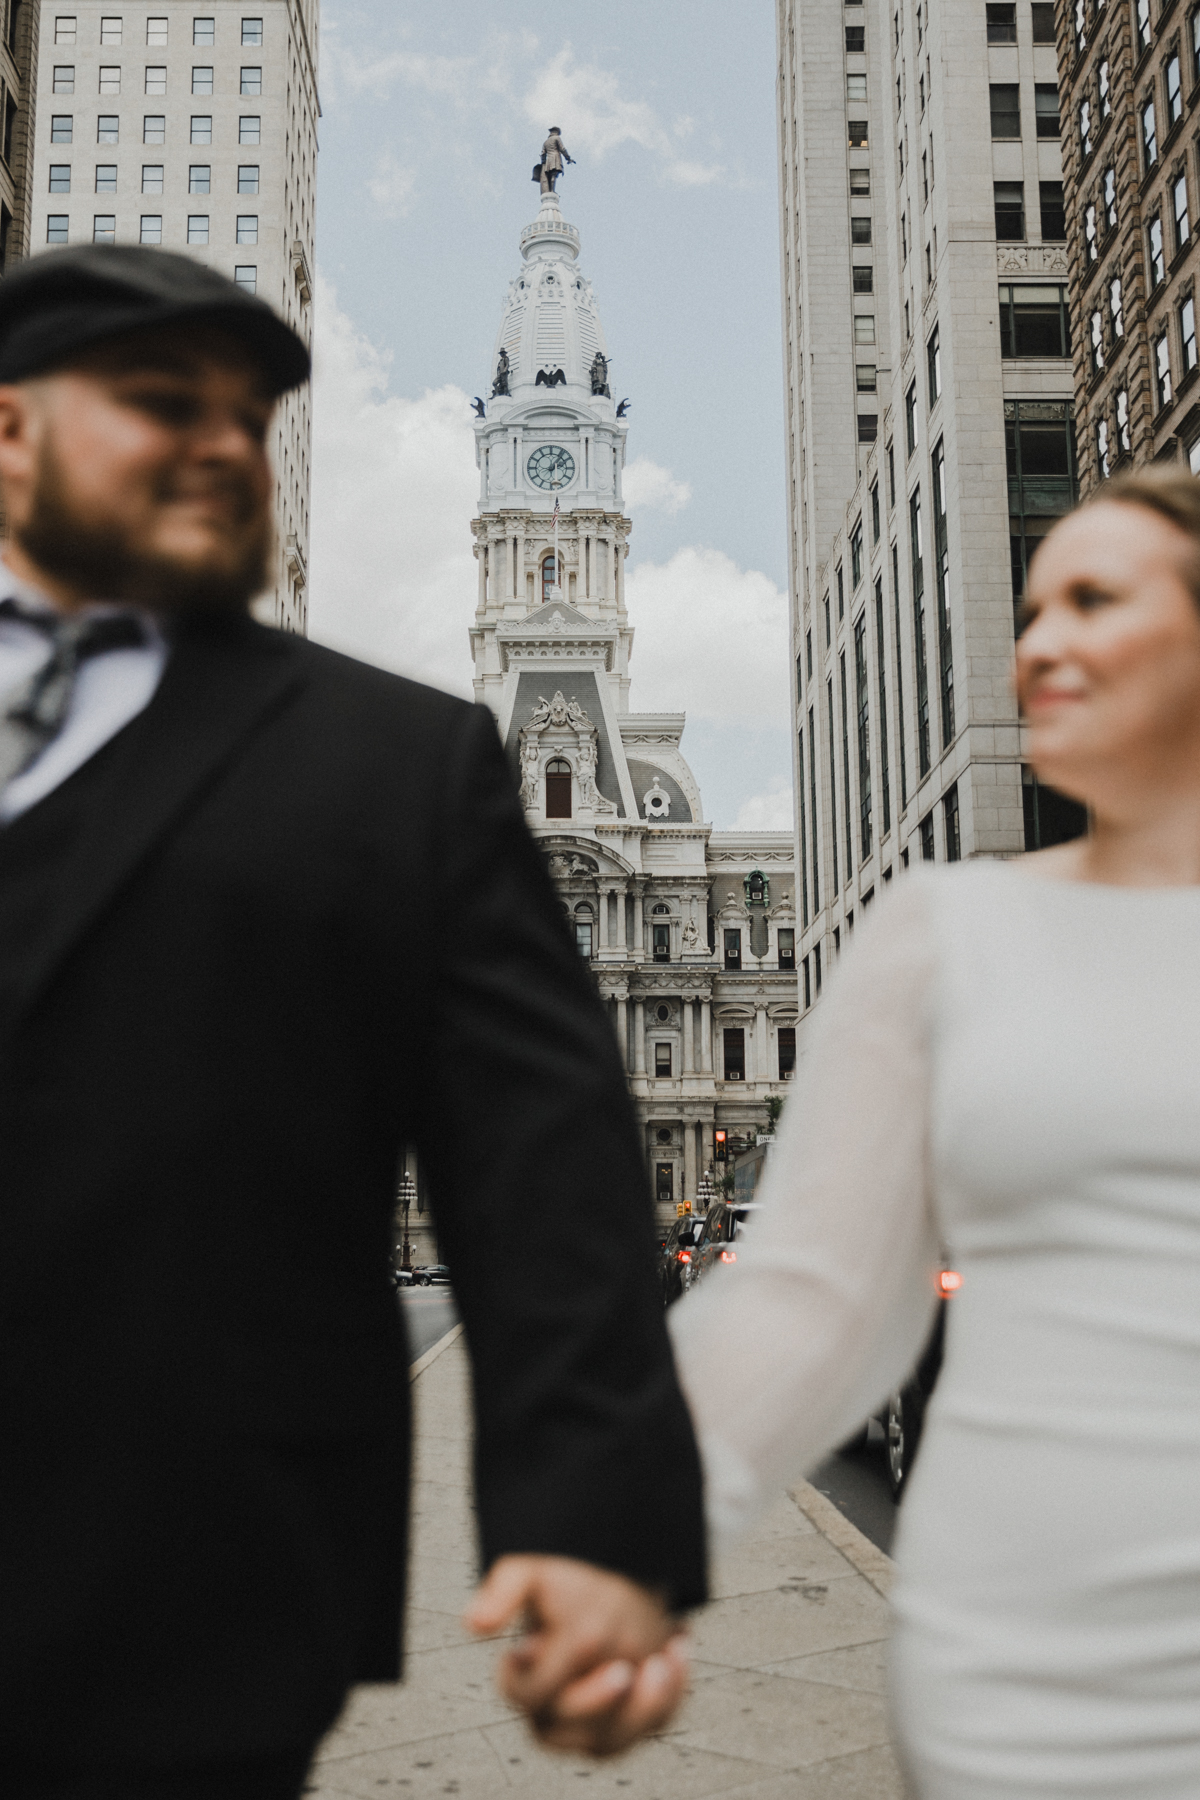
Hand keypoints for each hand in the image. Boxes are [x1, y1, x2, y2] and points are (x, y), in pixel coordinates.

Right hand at [464, 1554, 688, 1755]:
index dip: (545, 1678)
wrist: (613, 1580)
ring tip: (660, 1664)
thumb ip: (503, 1589)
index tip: (579, 1644)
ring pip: (612, 1742)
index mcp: (528, 1676)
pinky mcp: (632, 1724)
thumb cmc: (569, 1584)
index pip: (526, 1694)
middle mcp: (556, 1709)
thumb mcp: (534, 1574)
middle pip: (570, 1728)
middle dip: (598, 1702)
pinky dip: (671, 1696)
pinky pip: (653, 1727)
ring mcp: (594, 1724)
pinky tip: (678, 1651)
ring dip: (640, 1709)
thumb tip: (473, 1622)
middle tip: (624, 1668)